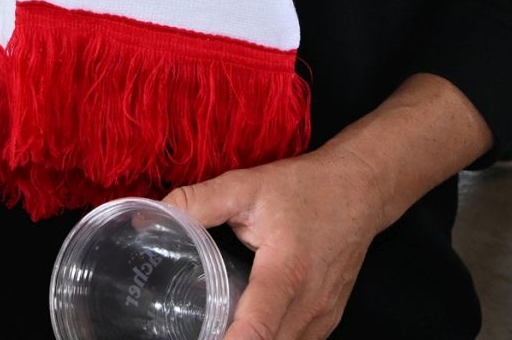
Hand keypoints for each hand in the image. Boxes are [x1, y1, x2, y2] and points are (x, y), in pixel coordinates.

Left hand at [163, 149, 383, 339]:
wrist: (361, 189)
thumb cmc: (306, 188)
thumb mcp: (247, 186)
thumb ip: (197, 203)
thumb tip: (149, 215)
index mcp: (287, 272)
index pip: (258, 327)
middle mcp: (309, 304)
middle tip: (195, 333)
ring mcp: (322, 318)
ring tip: (217, 332)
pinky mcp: (327, 321)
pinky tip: (245, 334)